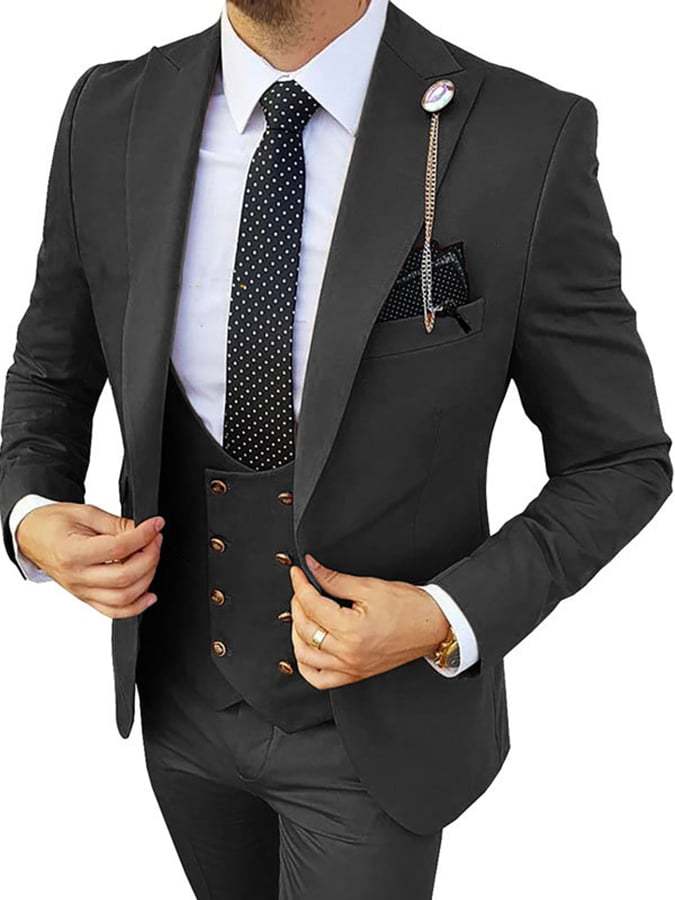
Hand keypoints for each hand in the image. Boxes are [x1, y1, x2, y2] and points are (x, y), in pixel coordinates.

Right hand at [16, 502, 164, 618]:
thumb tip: (143, 530)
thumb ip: (116, 524)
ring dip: (146, 579)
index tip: (156, 525)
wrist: (32, 536)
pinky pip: (113, 611)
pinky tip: (149, 594)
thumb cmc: (53, 523)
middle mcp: (76, 577)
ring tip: (151, 559)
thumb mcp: (85, 513)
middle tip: (155, 540)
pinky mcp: (86, 598)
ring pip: (123, 598)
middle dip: (149, 557)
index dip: (144, 536)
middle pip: (124, 577)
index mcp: (72, 552)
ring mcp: (81, 591)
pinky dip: (136, 607)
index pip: (118, 549)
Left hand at [289, 554, 448, 689]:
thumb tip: (312, 569)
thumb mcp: (370, 587)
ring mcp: (350, 667)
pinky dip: (306, 664)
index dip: (300, 585)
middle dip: (297, 604)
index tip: (298, 573)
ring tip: (303, 614)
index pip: (312, 605)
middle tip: (302, 588)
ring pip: (305, 656)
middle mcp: (348, 653)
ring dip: (297, 633)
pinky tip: (307, 646)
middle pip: (305, 629)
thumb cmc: (409, 607)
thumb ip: (335, 580)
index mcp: (352, 630)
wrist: (433, 626)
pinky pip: (319, 679)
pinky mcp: (355, 674)